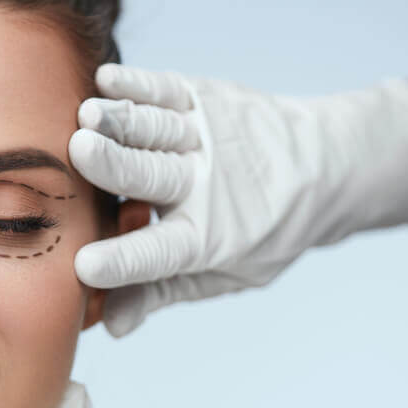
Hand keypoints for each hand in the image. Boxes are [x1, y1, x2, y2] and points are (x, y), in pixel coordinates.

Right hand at [69, 64, 407, 336]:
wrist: (327, 169)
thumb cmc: (265, 231)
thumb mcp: (224, 275)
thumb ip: (162, 292)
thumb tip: (112, 326)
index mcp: (208, 239)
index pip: (159, 256)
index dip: (122, 263)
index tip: (84, 268)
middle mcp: (206, 186)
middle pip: (153, 177)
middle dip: (116, 166)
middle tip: (80, 152)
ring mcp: (207, 138)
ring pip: (158, 129)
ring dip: (121, 120)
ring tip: (86, 116)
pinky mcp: (207, 101)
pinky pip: (168, 91)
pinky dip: (138, 84)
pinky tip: (106, 81)